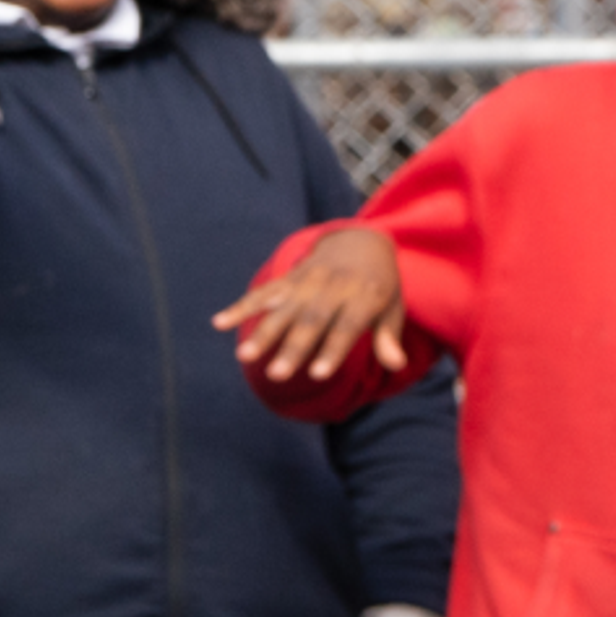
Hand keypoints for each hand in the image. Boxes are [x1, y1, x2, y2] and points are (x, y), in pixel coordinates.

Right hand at [218, 225, 407, 381]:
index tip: (317, 375)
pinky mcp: (288, 279)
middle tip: (276, 376)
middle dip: (292, 348)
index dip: (332, 350)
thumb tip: (396, 364)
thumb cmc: (379, 286)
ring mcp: (307, 281)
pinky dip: (240, 306)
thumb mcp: (393, 307)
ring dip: (263, 332)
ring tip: (245, 356)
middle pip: (310, 320)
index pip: (346, 326)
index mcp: (364, 295)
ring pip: (283, 308)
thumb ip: (389, 336)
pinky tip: (219, 322)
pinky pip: (262, 292)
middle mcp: (333, 287)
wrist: (360, 241)